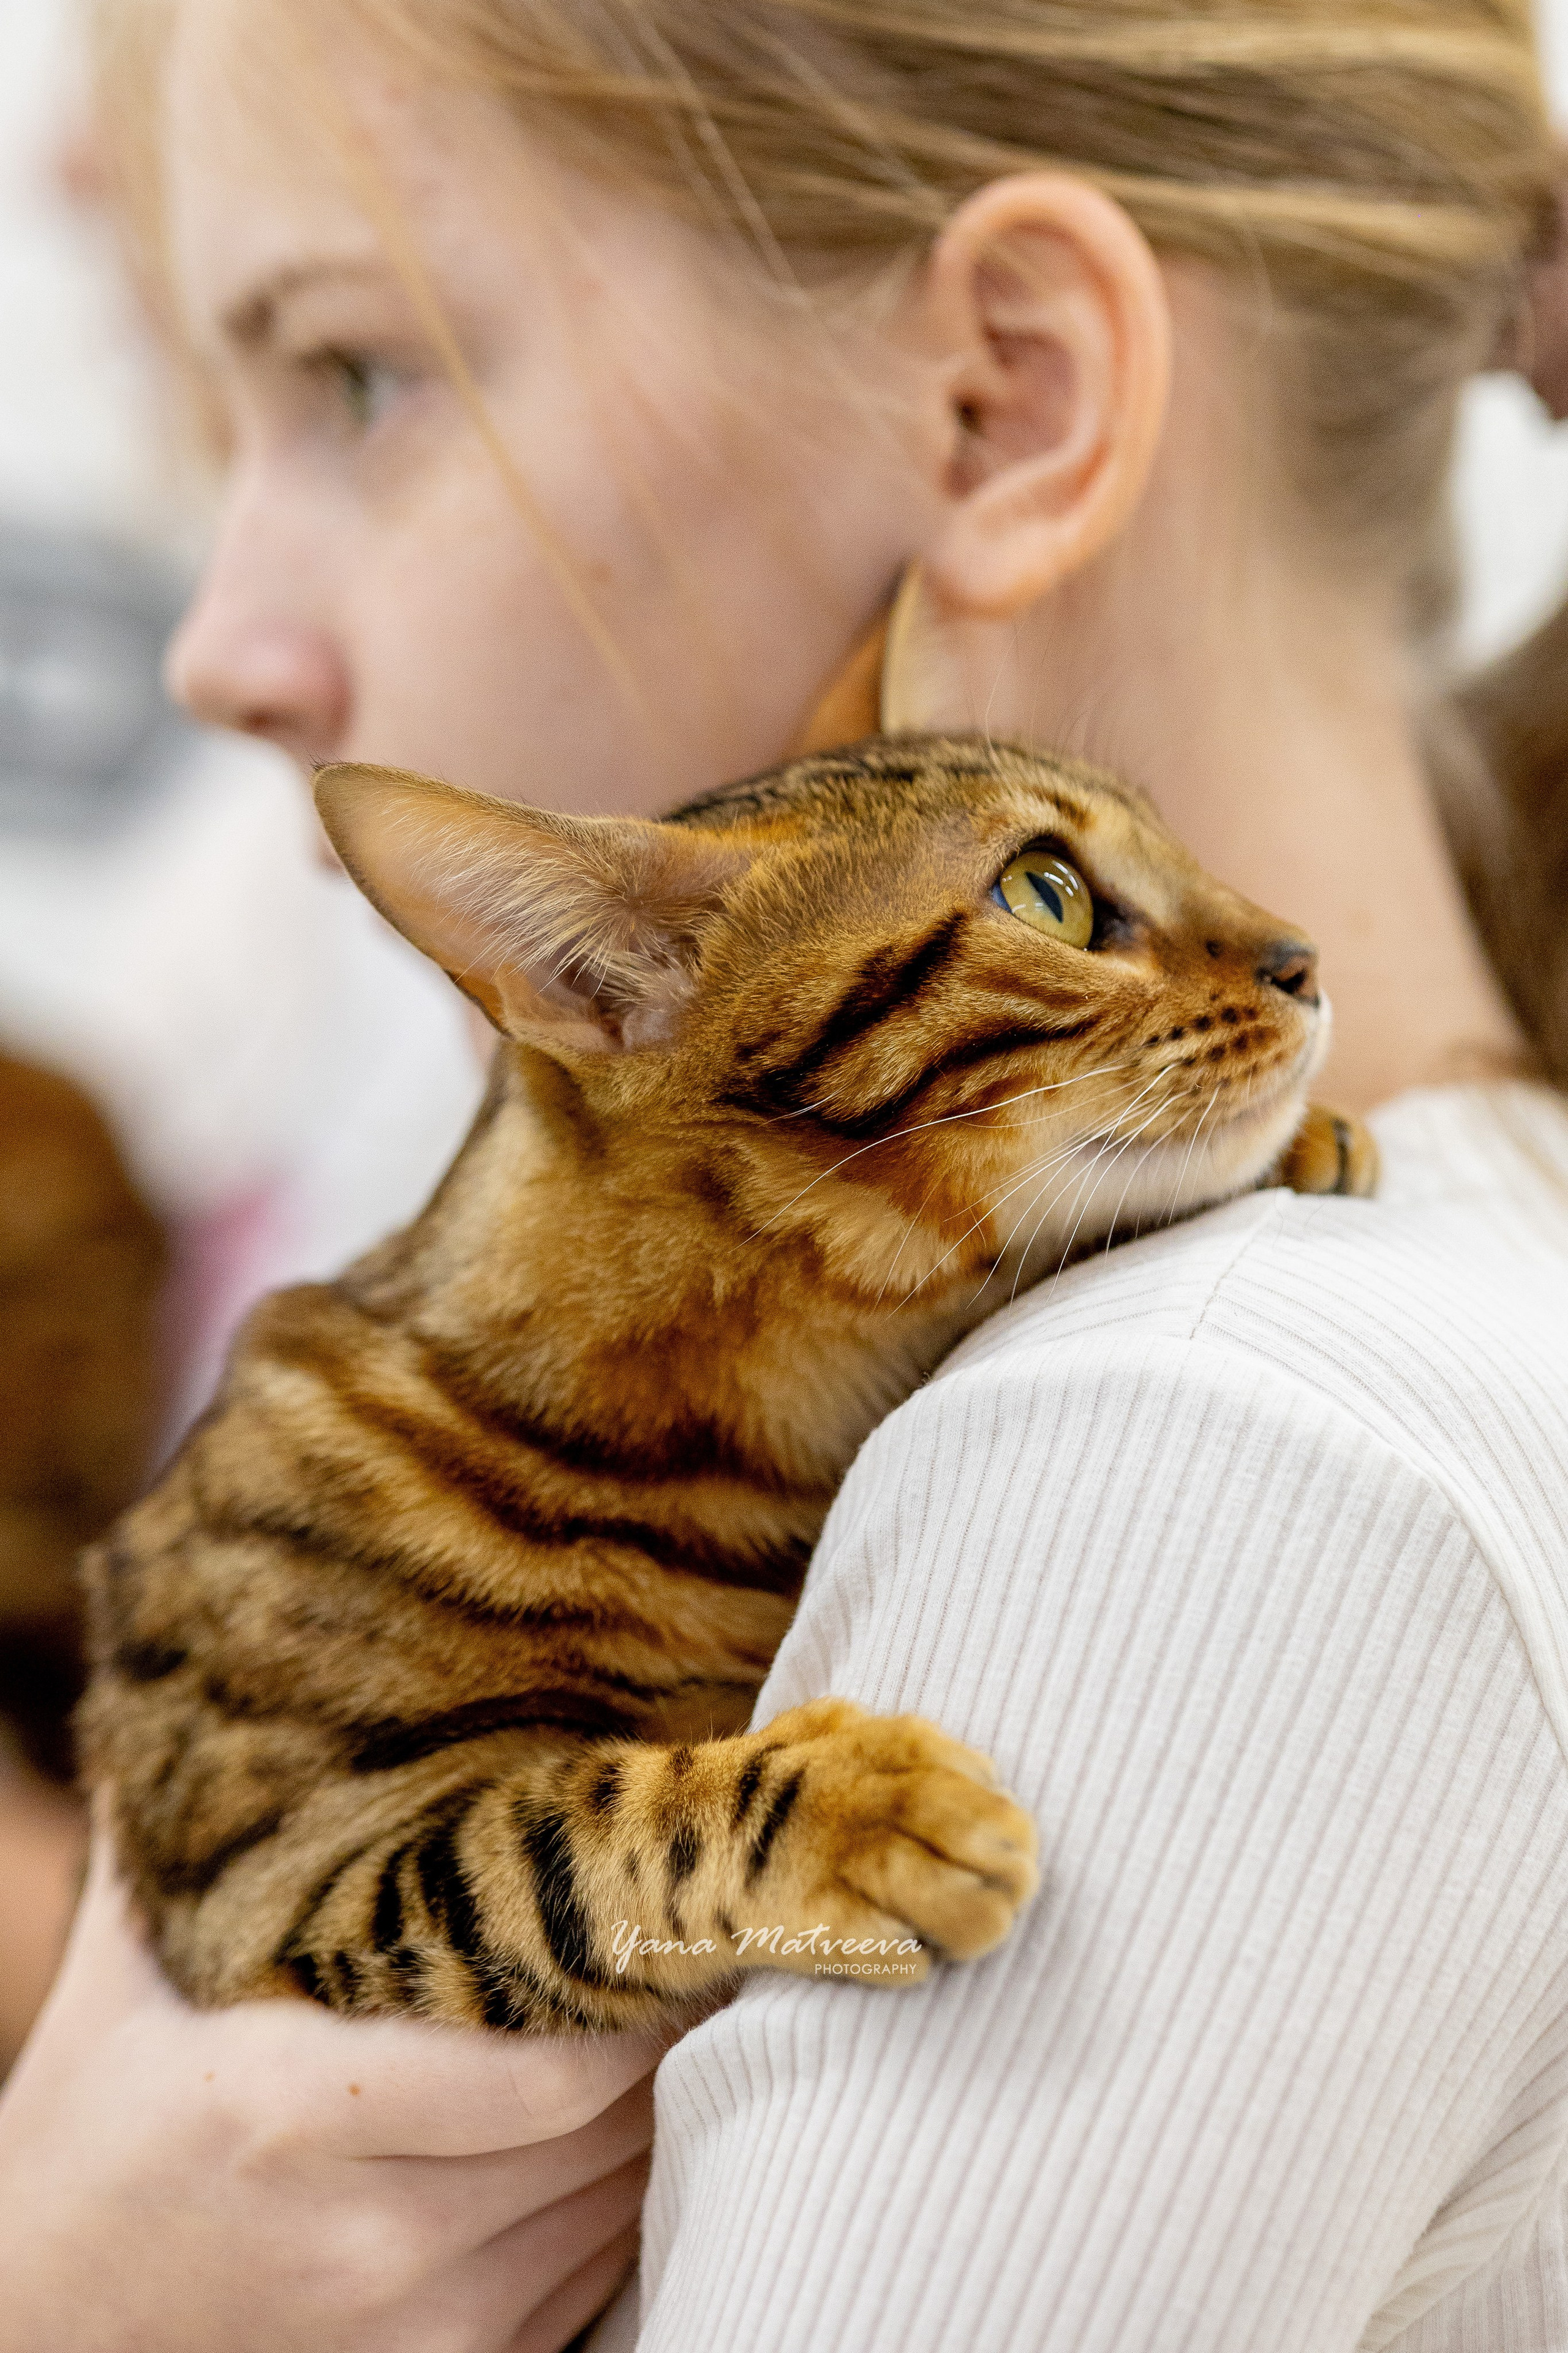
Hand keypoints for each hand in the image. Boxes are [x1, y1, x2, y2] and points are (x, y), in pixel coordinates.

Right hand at [0, 1832, 668, 2352]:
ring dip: (653, 2117)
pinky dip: (614, 2202)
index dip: (637, 1993)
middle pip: (607, 2135)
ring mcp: (411, 2331)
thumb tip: (206, 1681)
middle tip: (691, 1947)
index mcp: (294, 2112)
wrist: (39, 2333)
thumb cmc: (95, 2128)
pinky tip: (606, 2128)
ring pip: (615, 2209)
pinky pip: (591, 2283)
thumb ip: (185, 1838)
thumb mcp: (129, 1975)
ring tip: (663, 2021)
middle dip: (664, 2039)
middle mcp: (367, 2237)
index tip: (661, 1913)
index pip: (555, 2069)